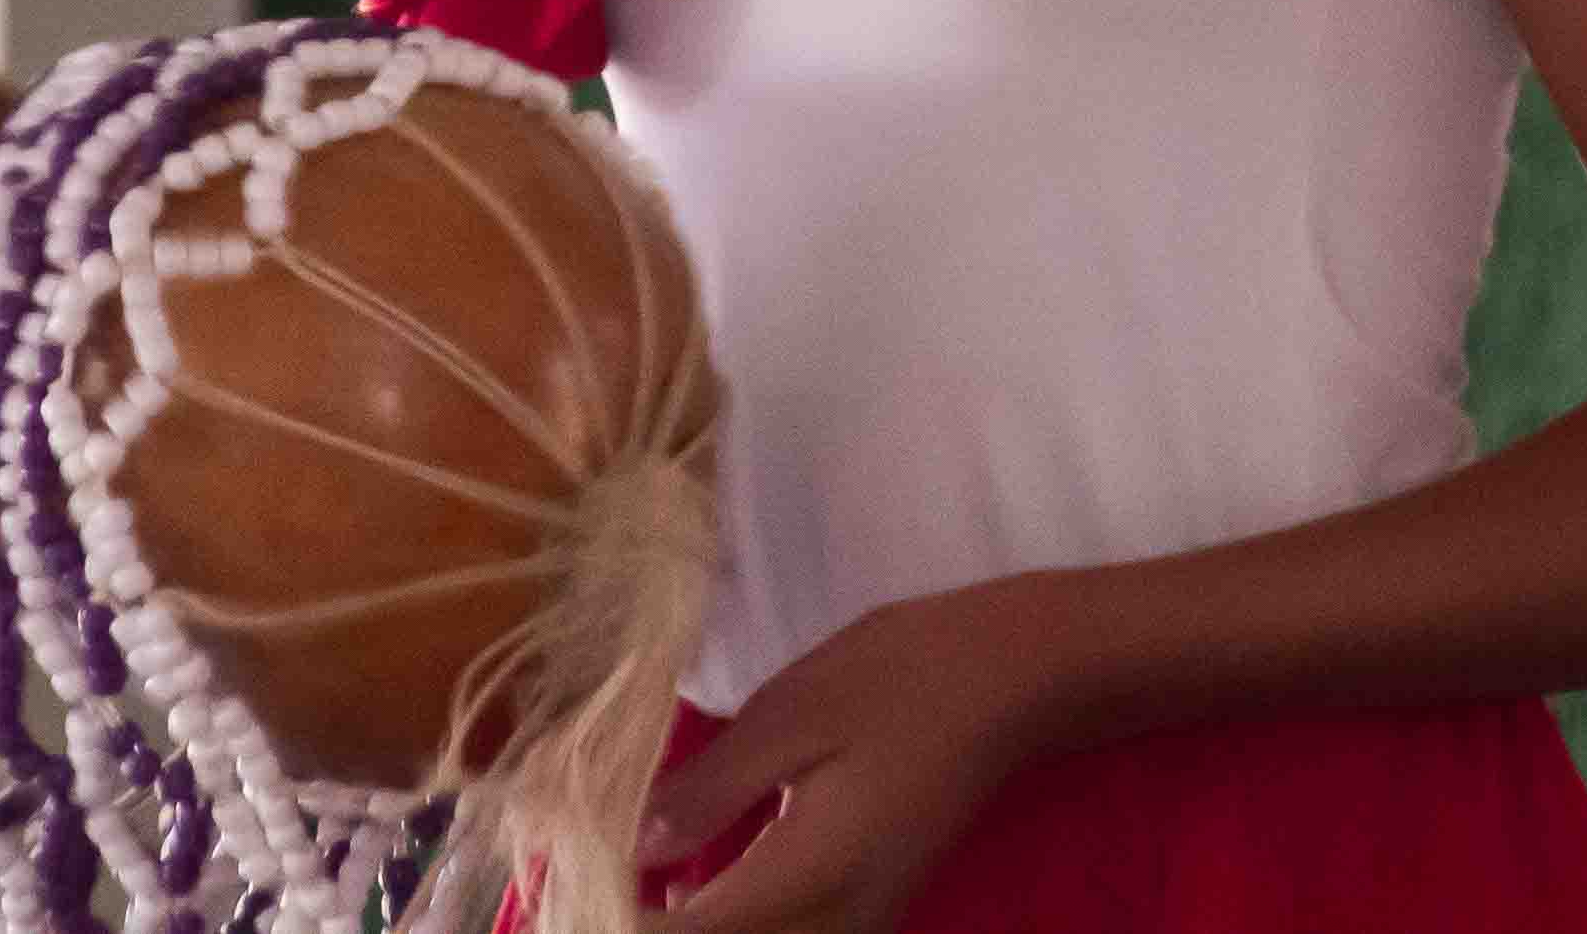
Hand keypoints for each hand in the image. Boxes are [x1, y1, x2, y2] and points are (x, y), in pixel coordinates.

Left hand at [630, 577, 1074, 933]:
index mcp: (806, 882)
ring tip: (626, 887)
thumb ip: (711, 789)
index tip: (568, 888)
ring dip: (689, 926)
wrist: (1017, 677)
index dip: (618, 920)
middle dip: (652, 927)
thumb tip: (635, 847)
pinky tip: (689, 884)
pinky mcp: (868, 906)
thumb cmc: (905, 677)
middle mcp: (835, 924)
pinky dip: (730, 921)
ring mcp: (859, 922)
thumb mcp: (794, 713)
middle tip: (589, 885)